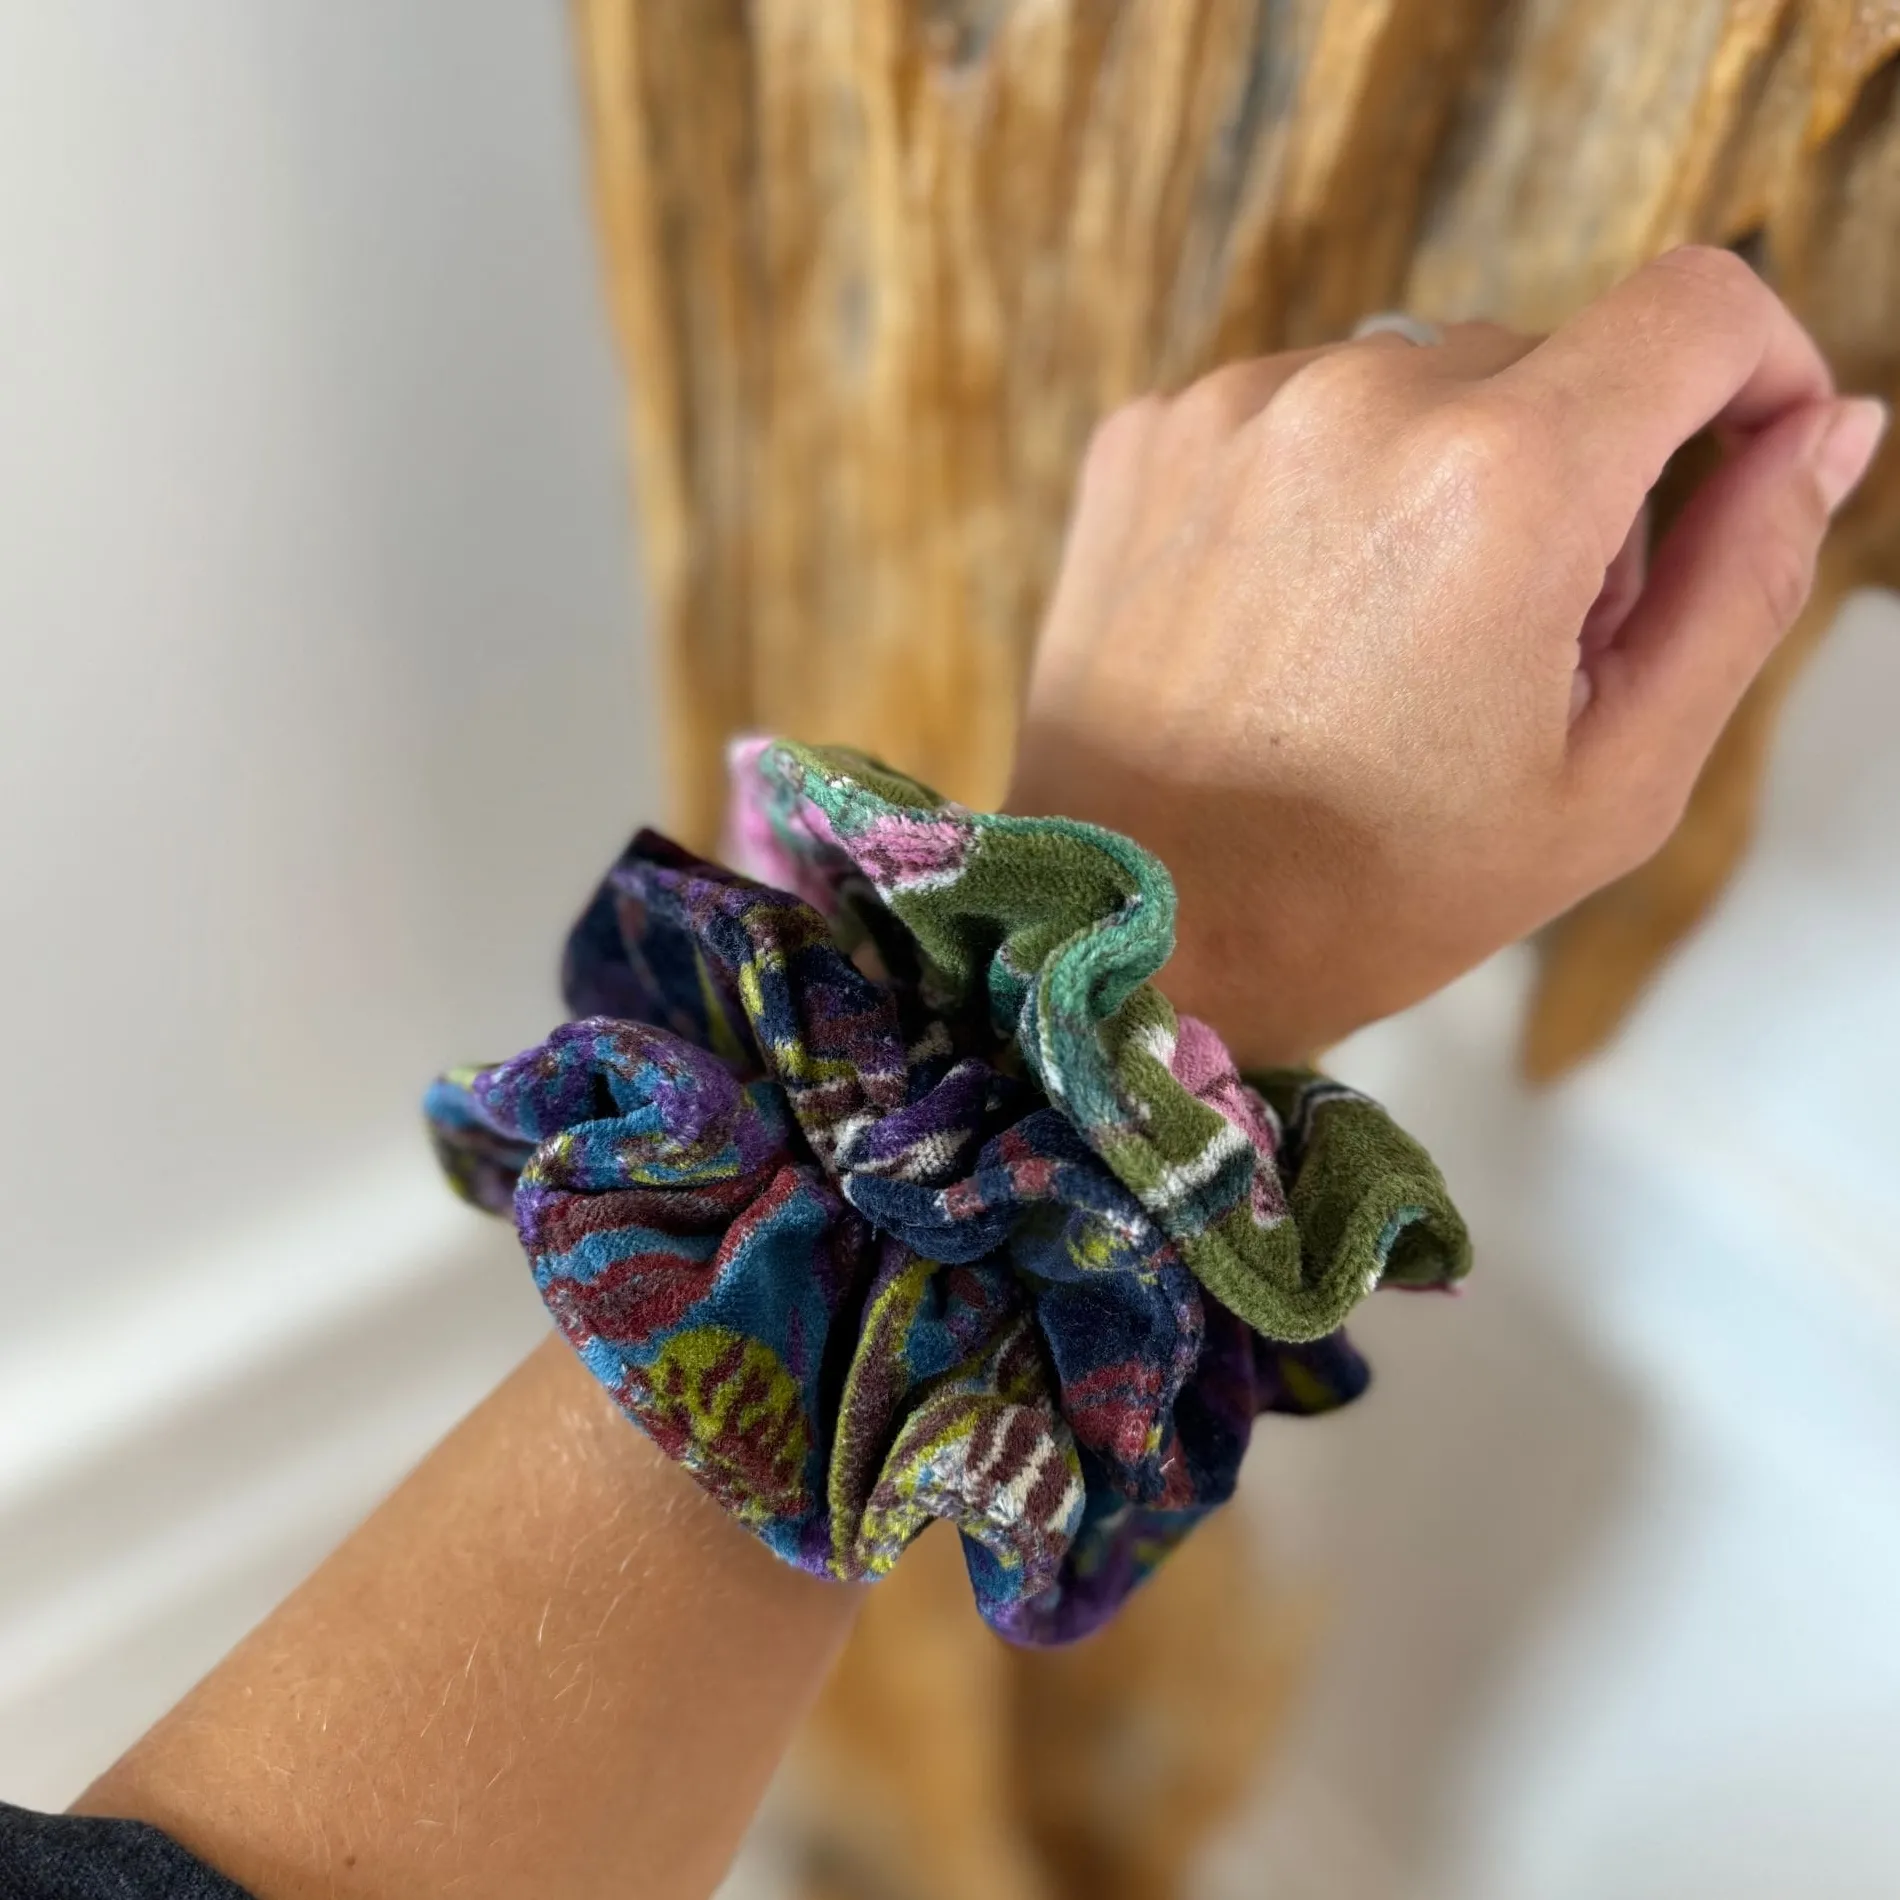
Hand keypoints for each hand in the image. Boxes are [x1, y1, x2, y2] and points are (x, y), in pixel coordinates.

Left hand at [1006, 247, 1885, 1065]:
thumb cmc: (1370, 890)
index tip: (1740, 458)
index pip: (1699, 307)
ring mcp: (1233, 410)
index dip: (1755, 371)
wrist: (1130, 928)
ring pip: (1416, 385)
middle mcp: (1359, 403)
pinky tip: (1288, 623)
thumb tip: (1825, 429)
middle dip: (1577, 482)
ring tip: (1386, 649)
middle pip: (1550, 363)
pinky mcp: (1147, 436)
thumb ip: (1744, 582)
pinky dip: (1323, 490)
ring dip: (1444, 480)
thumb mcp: (1613, 778)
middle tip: (1515, 648)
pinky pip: (1294, 411)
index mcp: (1502, 481)